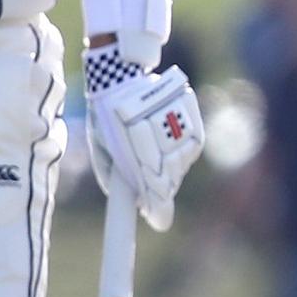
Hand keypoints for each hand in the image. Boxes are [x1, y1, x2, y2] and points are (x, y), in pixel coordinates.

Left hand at [84, 48, 205, 230]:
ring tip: (150, 150)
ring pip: (179, 167)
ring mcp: (181, 131)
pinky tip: (164, 140)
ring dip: (168, 169)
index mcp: (135, 149)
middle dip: (158, 191)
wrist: (124, 73)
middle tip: (147, 191)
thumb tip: (138, 204)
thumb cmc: (107, 114)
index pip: (154, 189)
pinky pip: (190, 150)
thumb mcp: (102, 146)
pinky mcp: (194, 123)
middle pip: (168, 182)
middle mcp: (162, 140)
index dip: (158, 209)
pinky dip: (179, 152)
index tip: (159, 223)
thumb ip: (116, 175)